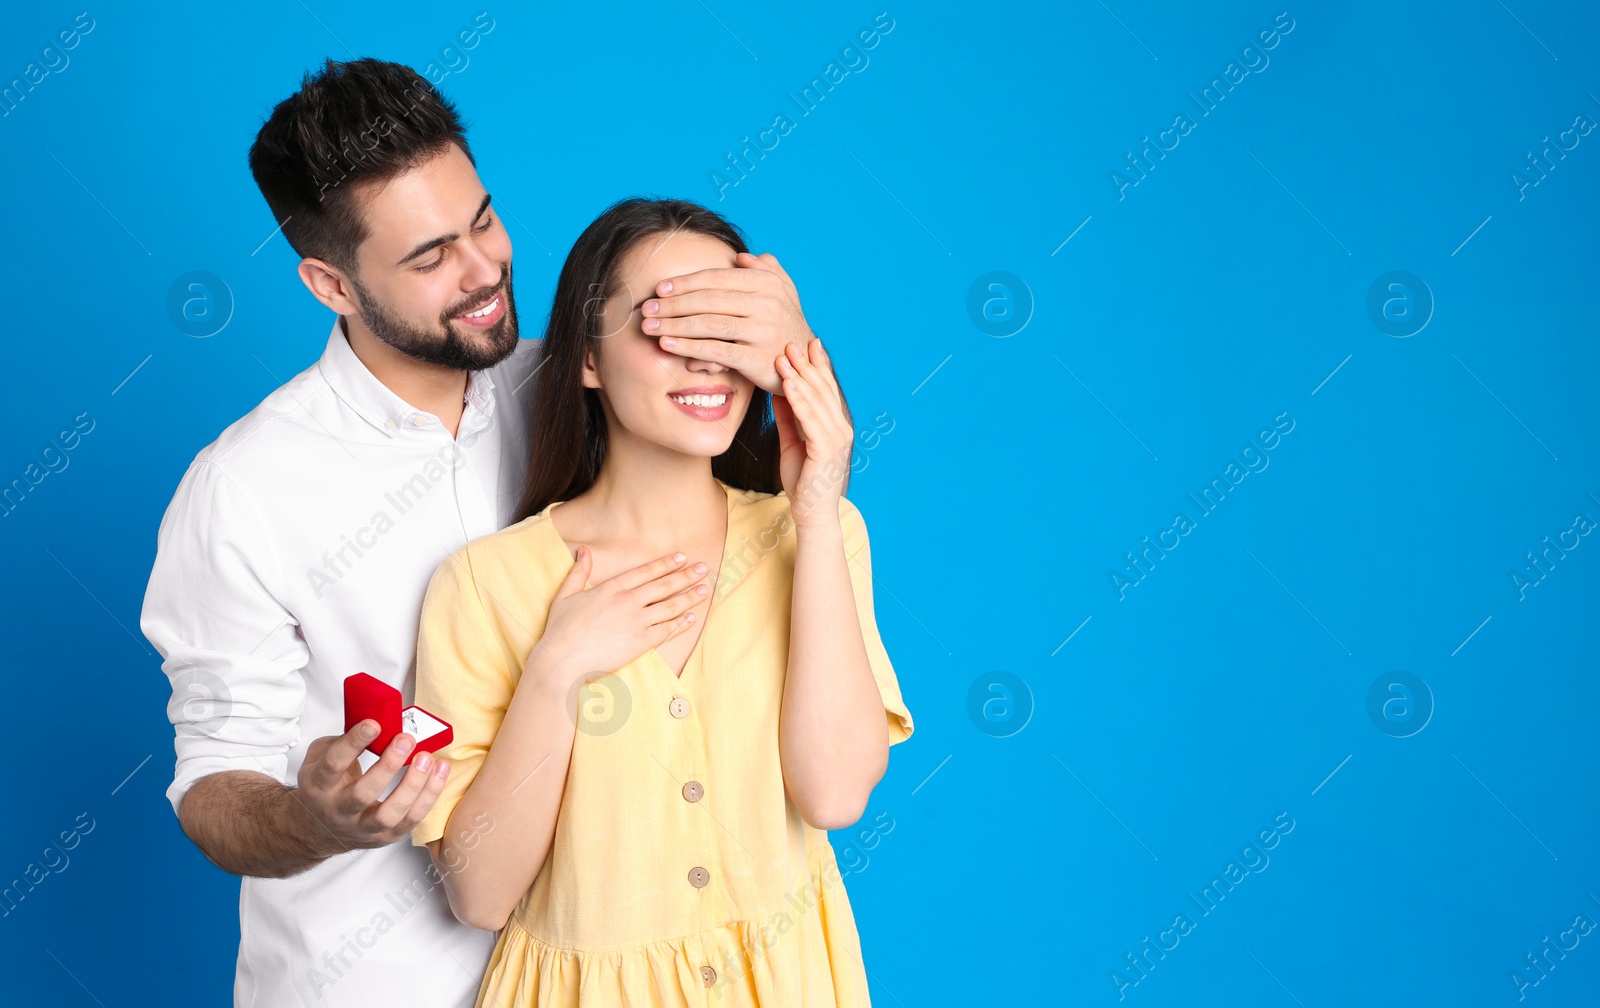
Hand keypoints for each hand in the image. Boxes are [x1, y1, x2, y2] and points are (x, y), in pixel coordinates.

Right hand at [294, 723, 449, 849]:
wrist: (319, 828)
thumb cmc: (326, 785)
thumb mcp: (320, 757)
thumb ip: (344, 739)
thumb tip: (377, 720)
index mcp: (318, 786)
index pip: (334, 764)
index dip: (354, 743)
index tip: (374, 724)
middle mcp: (338, 810)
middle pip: (362, 794)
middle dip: (388, 766)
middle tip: (406, 740)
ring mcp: (361, 827)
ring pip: (389, 814)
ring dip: (413, 785)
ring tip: (427, 758)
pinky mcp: (384, 837)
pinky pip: (410, 821)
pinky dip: (429, 796)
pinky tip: (439, 771)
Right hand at [526, 547, 712, 691]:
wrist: (562, 660)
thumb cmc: (560, 630)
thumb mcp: (565, 595)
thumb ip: (578, 572)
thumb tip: (584, 551)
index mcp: (611, 588)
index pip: (645, 572)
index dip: (666, 564)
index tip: (682, 557)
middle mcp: (627, 601)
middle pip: (663, 586)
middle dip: (686, 576)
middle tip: (704, 569)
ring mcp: (636, 622)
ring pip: (670, 607)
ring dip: (690, 597)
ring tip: (705, 590)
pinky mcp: (640, 643)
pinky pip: (666, 630)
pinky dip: (681, 623)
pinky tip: (693, 617)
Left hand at [641, 251, 813, 393]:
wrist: (807, 363)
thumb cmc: (786, 324)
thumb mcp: (783, 292)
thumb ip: (765, 270)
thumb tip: (741, 257)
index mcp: (768, 283)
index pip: (718, 278)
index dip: (685, 282)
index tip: (659, 288)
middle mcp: (767, 304)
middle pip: (709, 300)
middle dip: (673, 304)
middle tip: (646, 309)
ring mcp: (764, 331)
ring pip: (709, 324)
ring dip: (674, 325)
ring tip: (649, 327)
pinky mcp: (758, 358)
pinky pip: (717, 351)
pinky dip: (689, 347)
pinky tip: (668, 345)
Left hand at [772, 337, 851, 526]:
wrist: (811, 514)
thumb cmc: (802, 480)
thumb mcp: (791, 440)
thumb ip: (788, 416)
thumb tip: (779, 388)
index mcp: (835, 425)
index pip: (826, 389)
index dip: (816, 365)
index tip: (803, 343)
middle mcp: (841, 428)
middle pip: (823, 389)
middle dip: (806, 364)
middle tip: (790, 342)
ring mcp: (836, 439)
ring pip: (817, 401)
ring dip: (799, 376)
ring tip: (784, 357)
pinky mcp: (826, 451)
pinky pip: (810, 420)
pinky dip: (799, 400)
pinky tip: (788, 384)